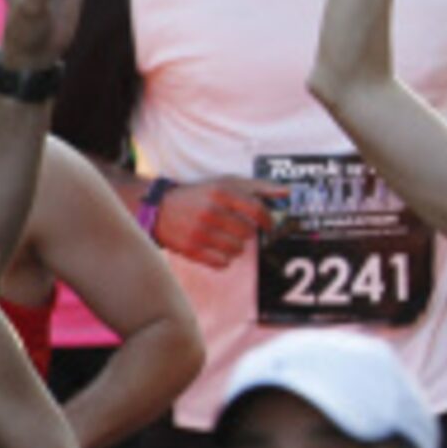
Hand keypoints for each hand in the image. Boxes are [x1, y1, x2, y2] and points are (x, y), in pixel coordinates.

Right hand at [153, 177, 282, 268]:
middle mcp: (211, 212)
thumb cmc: (200, 195)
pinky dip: (223, 258)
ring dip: (236, 246)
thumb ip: (258, 187)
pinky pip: (222, 263)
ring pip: (237, 250)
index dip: (268, 220)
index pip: (257, 209)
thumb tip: (286, 192)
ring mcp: (200, 232)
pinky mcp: (191, 250)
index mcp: (221, 193)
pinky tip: (215, 248)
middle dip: (246, 232)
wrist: (160, 209)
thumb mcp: (226, 184)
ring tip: (224, 237)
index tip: (270, 226)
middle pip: (248, 233)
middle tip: (236, 228)